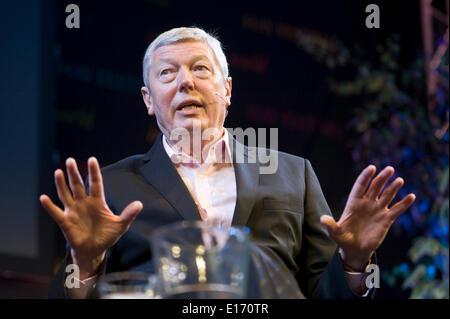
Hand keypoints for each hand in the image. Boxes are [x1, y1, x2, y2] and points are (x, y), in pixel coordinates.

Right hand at [40, 157, 142, 277]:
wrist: (95, 251)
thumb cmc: (107, 236)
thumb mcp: (120, 225)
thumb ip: (128, 214)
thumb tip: (139, 204)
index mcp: (98, 202)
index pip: (96, 183)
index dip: (94, 172)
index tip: (93, 159)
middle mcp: (84, 203)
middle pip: (78, 185)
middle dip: (74, 173)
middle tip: (70, 160)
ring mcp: (74, 211)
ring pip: (66, 194)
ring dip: (61, 184)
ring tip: (58, 172)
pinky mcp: (66, 222)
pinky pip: (56, 213)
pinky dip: (49, 206)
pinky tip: (43, 198)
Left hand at [320, 165, 415, 270]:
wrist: (355, 250)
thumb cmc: (343, 239)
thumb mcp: (335, 232)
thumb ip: (330, 225)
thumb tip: (323, 218)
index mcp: (354, 203)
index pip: (360, 186)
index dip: (366, 177)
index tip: (372, 168)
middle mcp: (367, 203)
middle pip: (375, 187)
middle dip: (382, 178)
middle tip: (389, 169)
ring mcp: (377, 210)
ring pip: (387, 195)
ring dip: (393, 188)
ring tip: (399, 180)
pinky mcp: (386, 220)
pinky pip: (396, 210)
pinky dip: (404, 204)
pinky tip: (411, 196)